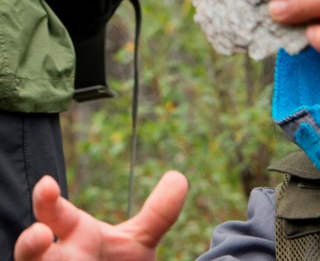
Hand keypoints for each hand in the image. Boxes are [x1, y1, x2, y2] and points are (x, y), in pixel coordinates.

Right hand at [15, 171, 187, 260]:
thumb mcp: (138, 243)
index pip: (56, 215)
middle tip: (40, 234)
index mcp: (75, 236)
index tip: (47, 184)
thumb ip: (158, 213)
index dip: (49, 201)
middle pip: (32, 253)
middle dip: (31, 244)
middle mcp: (57, 260)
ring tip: (41, 246)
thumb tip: (178, 177)